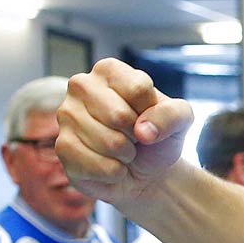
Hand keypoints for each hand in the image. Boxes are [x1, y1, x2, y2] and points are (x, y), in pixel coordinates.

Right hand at [57, 59, 196, 207]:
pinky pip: (96, 165)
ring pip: (109, 143)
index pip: (138, 89)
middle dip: (137, 136)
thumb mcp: (181, 119)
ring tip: (123, 151)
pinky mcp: (62, 146)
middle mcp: (81, 86)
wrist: (146, 172)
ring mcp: (67, 115)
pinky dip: (114, 172)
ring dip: (126, 156)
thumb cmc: (158, 137)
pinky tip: (111, 166)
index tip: (148, 117)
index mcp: (109, 70)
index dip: (152, 112)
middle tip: (134, 138)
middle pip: (119, 116)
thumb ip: (173, 114)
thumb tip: (143, 131)